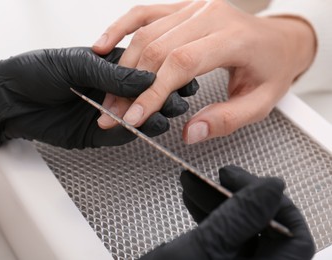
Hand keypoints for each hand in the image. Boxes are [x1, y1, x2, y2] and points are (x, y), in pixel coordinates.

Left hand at [0, 48, 172, 158]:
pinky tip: (149, 126)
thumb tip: (145, 77)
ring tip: (168, 113)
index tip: (181, 76)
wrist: (7, 99)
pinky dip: (135, 132)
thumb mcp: (75, 64)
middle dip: (163, 96)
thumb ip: (111, 73)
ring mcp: (104, 112)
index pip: (141, 70)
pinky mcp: (95, 133)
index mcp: (106, 66)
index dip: (162, 74)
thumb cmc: (33, 72)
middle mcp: (108, 89)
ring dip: (154, 115)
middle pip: (143, 95)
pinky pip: (120, 134)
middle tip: (178, 98)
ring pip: (136, 116)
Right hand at [93, 0, 315, 143]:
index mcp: (233, 38)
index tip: (133, 117)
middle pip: (157, 47)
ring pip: (146, 33)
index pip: (182, 63)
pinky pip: (144, 13)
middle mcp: (210, 15)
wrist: (278, 40)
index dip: (153, 92)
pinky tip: (103, 46)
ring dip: (123, 66)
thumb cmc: (270, 69)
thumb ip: (226, 119)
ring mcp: (194, 7)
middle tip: (115, 113)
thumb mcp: (260, 103)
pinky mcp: (182, 8)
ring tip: (109, 95)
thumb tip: (190, 132)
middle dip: (131, 85)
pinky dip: (120, 29)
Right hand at [139, 165, 314, 259]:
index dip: (276, 203)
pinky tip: (192, 199)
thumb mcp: (204, 249)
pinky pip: (222, 238)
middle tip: (220, 175)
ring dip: (218, 203)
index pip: (293, 237)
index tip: (249, 181)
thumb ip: (240, 217)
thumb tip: (271, 187)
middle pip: (265, 230)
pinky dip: (208, 216)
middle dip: (239, 197)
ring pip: (240, 231)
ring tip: (194, 182)